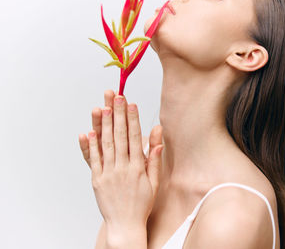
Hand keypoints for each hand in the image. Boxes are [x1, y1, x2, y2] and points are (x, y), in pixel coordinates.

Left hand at [78, 91, 163, 227]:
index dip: (133, 119)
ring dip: (104, 125)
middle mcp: (122, 168)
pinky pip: (93, 160)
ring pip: (106, 144)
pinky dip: (91, 145)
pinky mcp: (97, 180)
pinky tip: (90, 131)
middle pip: (119, 136)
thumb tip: (157, 139)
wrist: (125, 225)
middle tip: (117, 97)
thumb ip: (154, 160)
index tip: (132, 104)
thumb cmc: (142, 204)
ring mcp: (108, 173)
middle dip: (118, 115)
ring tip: (103, 107)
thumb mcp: (154, 182)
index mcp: (138, 168)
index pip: (135, 138)